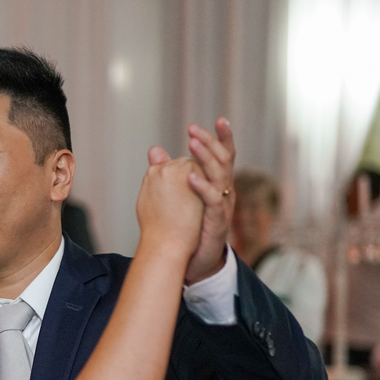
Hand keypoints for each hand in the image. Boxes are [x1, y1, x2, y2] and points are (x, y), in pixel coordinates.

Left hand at [148, 117, 235, 283]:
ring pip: (221, 176)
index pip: (223, 155)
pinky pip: (213, 200)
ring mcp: (223, 205)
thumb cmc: (188, 226)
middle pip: (224, 160)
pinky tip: (191, 177)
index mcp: (216, 183)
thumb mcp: (180, 195)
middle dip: (210, 142)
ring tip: (192, 143)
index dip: (222, 137)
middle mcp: (224, 191)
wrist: (195, 260)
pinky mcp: (217, 220)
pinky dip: (202, 187)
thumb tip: (154, 150)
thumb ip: (169, 172)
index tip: (219, 119)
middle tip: (193, 129)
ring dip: (206, 158)